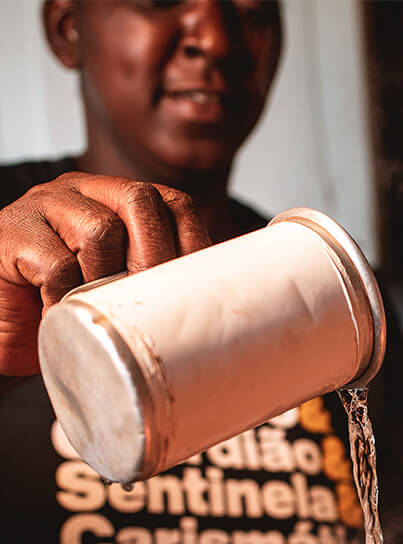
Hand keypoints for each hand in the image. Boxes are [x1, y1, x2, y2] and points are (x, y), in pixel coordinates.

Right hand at [0, 171, 210, 375]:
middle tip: (144, 303)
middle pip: (140, 201)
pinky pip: (56, 263)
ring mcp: (44, 206)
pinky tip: (59, 313)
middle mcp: (83, 192)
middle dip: (155, 260)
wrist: (1, 329)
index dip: (192, 243)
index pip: (174, 203)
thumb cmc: (66, 311)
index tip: (195, 289)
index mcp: (117, 201)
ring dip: (105, 279)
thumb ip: (155, 283)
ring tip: (92, 306)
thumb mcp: (121, 294)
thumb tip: (218, 303)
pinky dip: (64, 297)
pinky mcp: (10, 233)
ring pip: (101, 228)